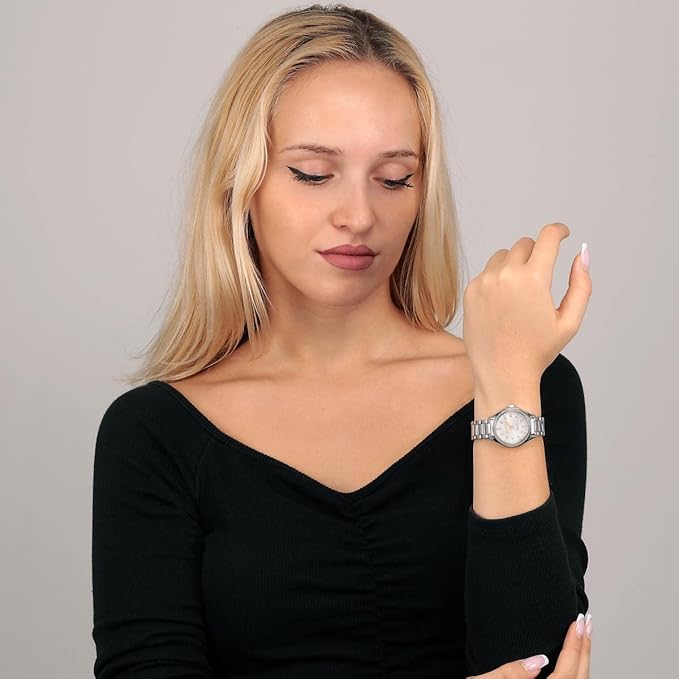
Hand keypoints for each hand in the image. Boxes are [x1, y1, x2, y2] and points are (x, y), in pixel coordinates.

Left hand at [462, 223, 591, 393]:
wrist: (502, 374)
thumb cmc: (537, 351)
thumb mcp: (569, 320)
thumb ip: (581, 284)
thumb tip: (582, 253)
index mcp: (533, 280)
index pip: (547, 237)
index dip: (558, 231)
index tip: (562, 233)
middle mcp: (505, 276)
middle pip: (524, 245)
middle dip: (536, 253)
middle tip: (540, 277)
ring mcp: (484, 283)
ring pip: (503, 256)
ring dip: (514, 264)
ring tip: (521, 294)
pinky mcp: (470, 292)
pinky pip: (486, 273)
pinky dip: (496, 279)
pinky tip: (503, 304)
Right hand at [465, 615, 591, 677]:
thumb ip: (509, 674)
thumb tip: (538, 661)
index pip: (566, 674)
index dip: (574, 646)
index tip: (578, 622)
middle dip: (584, 650)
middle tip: (586, 623)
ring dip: (581, 661)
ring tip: (582, 636)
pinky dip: (574, 671)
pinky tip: (570, 659)